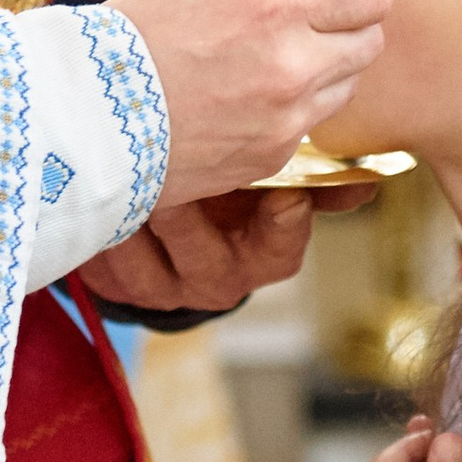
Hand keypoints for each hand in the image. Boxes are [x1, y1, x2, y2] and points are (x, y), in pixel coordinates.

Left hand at [82, 189, 316, 313]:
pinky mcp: (116, 286)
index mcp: (263, 254)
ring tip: (122, 173)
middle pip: (210, 266)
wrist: (161, 222)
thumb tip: (368, 180)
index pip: (282, 252)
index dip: (284, 227)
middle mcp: (216, 280)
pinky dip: (100, 227)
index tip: (284, 194)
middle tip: (176, 179)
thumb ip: (313, 174)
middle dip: (191, 221)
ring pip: (149, 266)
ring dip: (135, 218)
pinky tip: (94, 191)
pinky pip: (106, 267)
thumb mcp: (265, 176)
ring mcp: (164, 289)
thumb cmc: (225, 184)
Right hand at [113, 0, 393, 202]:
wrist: (83, 118)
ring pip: (349, 81)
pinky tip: (249, 92)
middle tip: (310, 10)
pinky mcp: (275, 155)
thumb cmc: (141, 34)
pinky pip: (314, 119)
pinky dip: (298, 102)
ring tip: (268, 53)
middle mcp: (290, 64)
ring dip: (328, 63)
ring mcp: (285, 117)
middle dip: (350, 18)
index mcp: (274, 4)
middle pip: (371, 37)